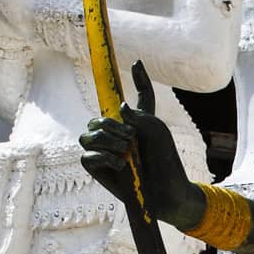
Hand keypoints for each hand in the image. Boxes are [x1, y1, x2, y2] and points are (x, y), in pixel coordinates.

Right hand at [79, 60, 205, 229]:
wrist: (167, 192)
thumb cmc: (165, 162)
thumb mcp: (156, 131)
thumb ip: (137, 113)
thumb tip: (119, 108)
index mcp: (138, 123)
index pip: (140, 97)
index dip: (141, 79)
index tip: (137, 62)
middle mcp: (119, 135)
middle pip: (98, 120)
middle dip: (111, 126)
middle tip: (131, 139)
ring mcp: (105, 152)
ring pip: (88, 135)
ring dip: (107, 141)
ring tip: (126, 151)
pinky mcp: (98, 169)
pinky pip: (86, 155)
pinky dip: (102, 156)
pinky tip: (120, 164)